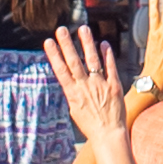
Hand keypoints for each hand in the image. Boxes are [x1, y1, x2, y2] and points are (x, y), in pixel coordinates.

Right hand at [47, 20, 131, 143]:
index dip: (54, 55)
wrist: (108, 134)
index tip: (48, 42)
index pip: (61, 70)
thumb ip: (74, 92)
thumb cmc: (91, 125)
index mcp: (73, 94)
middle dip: (67, 44)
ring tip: (83, 29)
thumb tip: (70, 80)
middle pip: (74, 62)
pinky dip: (107, 55)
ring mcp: (100, 85)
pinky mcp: (114, 85)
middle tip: (61, 29)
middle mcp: (85, 87)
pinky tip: (103, 43)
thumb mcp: (76, 109)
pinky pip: (110, 67)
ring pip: (92, 60)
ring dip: (87, 43)